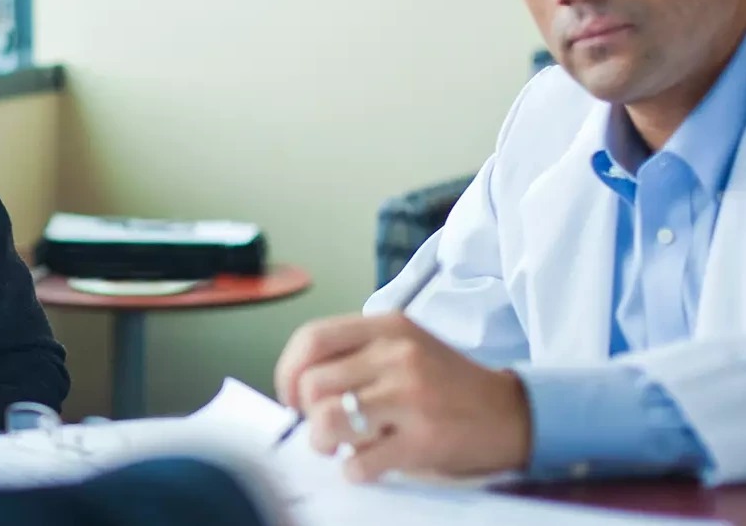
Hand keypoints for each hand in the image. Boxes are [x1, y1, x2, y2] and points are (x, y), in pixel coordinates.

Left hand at [274, 312, 530, 481]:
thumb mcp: (404, 344)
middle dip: (306, 412)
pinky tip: (369, 463)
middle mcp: (396, 356)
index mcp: (387, 327)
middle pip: (313, 384)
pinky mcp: (422, 441)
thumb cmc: (446, 381)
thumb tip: (298, 384)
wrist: (510, 413)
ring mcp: (409, 398)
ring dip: (323, 441)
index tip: (290, 395)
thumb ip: (356, 353)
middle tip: (322, 424)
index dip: (288, 370)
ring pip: (327, 421)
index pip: (313, 338)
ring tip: (338, 445)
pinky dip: (354, 469)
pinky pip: (359, 462)